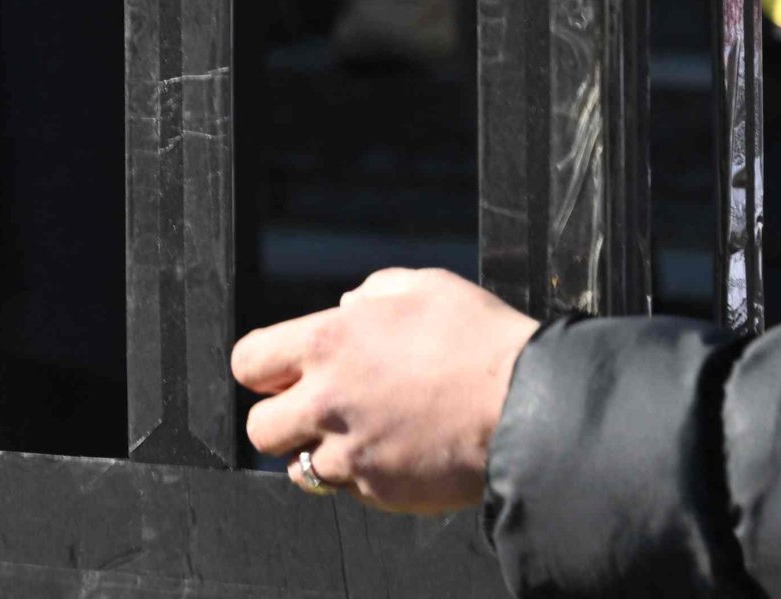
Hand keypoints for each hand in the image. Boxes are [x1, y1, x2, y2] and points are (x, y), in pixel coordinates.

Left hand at [236, 267, 537, 513]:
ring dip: (321, 455)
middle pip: (259, 428)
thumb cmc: (481, 342)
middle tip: (314, 412)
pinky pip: (351, 492)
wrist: (533, 408)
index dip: (263, 369)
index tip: (281, 373)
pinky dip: (364, 480)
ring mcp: (352, 454)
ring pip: (300, 468)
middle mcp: (326, 402)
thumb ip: (370, 296)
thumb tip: (348, 309)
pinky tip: (395, 457)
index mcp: (325, 344)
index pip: (248, 362)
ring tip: (359, 439)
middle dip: (280, 420)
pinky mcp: (383, 493)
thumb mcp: (420, 287)